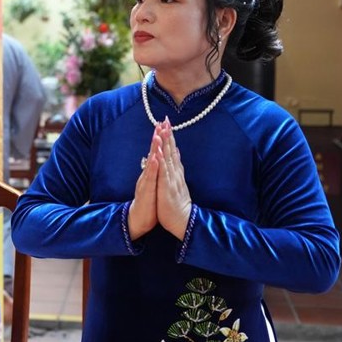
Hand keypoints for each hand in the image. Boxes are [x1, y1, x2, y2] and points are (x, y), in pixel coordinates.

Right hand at [129, 126, 161, 239]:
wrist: (139, 220)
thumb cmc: (149, 203)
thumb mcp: (154, 184)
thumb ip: (155, 171)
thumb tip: (158, 158)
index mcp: (152, 172)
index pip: (157, 151)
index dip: (160, 138)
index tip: (165, 124)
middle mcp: (147, 174)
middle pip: (152, 152)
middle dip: (157, 137)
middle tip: (160, 122)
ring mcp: (146, 181)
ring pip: (151, 162)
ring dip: (154, 148)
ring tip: (157, 135)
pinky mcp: (146, 191)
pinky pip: (150, 177)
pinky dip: (153, 167)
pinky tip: (155, 158)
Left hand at [155, 119, 192, 238]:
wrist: (183, 221)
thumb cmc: (177, 204)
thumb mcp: (176, 182)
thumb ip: (176, 167)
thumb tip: (175, 152)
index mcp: (175, 172)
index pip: (172, 151)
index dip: (169, 136)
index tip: (167, 123)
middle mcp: (174, 173)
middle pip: (171, 151)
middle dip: (168, 135)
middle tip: (165, 119)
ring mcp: (171, 180)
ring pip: (167, 158)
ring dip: (165, 144)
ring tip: (163, 130)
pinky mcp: (167, 188)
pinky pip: (163, 173)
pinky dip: (161, 162)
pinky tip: (158, 153)